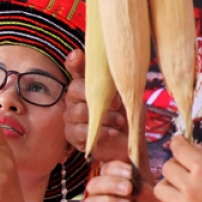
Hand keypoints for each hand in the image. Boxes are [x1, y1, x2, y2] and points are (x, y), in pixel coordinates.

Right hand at [64, 49, 129, 163]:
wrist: (130, 145)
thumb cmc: (127, 118)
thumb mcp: (129, 98)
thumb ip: (119, 84)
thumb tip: (117, 70)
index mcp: (87, 85)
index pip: (76, 69)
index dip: (74, 62)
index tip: (77, 56)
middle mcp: (75, 98)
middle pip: (74, 89)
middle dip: (98, 97)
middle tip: (117, 105)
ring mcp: (71, 117)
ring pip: (78, 111)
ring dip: (104, 117)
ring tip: (119, 122)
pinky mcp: (72, 135)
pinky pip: (80, 130)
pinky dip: (101, 132)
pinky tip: (113, 133)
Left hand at [153, 136, 201, 201]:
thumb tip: (194, 148)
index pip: (177, 148)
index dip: (179, 143)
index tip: (180, 143)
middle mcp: (191, 185)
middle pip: (167, 167)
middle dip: (176, 164)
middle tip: (187, 168)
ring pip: (161, 189)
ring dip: (170, 185)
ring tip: (183, 188)